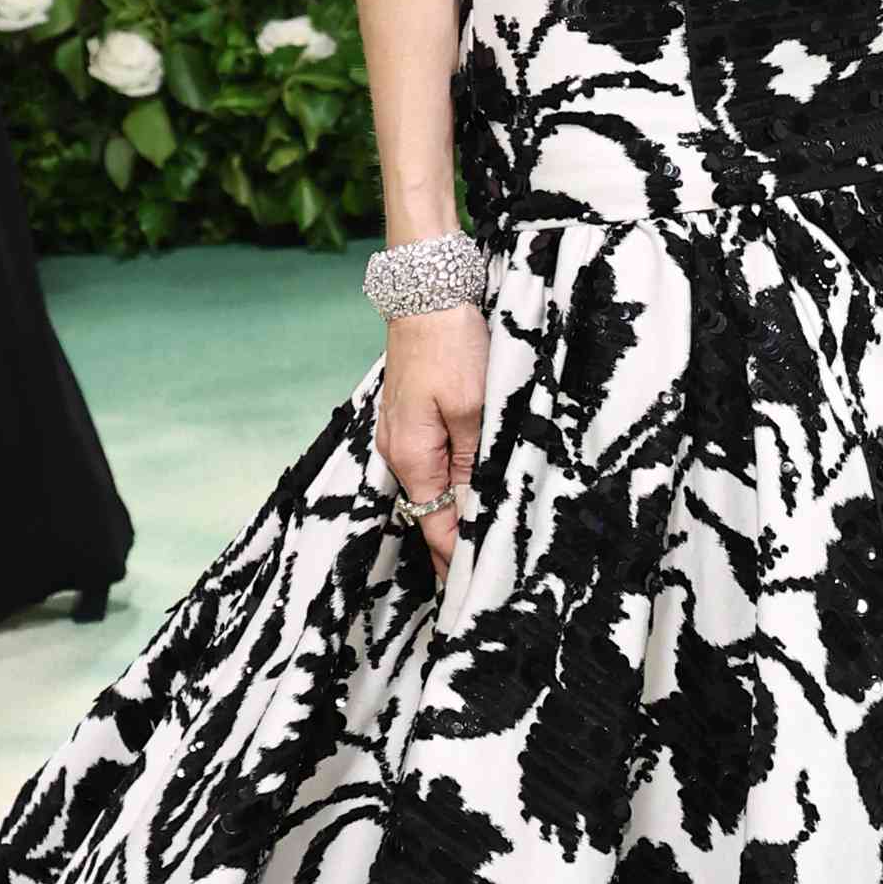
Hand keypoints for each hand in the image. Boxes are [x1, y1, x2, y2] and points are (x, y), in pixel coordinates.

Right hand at [377, 309, 486, 580]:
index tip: (477, 593)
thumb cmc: (450, 344)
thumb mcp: (474, 409)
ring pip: (430, 488)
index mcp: (411, 456)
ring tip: (480, 547)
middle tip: (484, 581)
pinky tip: (468, 495)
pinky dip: (449, 484)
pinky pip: (431, 463)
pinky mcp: (410, 416)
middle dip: (454, 546)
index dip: (457, 562)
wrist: (426, 290)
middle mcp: (398, 451)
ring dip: (453, 515)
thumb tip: (474, 514)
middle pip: (429, 512)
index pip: (436, 527)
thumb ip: (473, 465)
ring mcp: (400, 433)